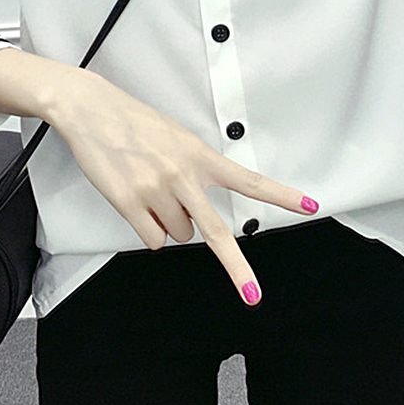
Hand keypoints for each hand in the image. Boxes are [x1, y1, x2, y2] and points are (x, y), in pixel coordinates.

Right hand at [52, 69, 319, 305]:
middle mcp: (183, 175)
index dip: (281, 195)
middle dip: (237, 267)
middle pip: (214, 231)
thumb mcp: (177, 139)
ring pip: (178, 234)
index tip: (310, 206)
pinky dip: (148, 228)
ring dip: (169, 223)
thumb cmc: (136, 123)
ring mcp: (156, 190)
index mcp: (200, 155)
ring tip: (150, 188)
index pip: (248, 179)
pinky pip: (151, 238)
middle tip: (253, 294)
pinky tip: (136, 201)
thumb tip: (195, 217)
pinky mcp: (129, 202)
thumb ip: (195, 171)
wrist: (93, 110)